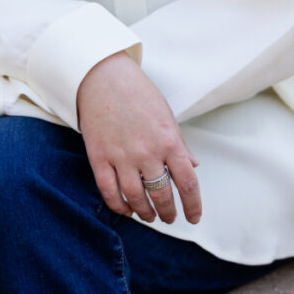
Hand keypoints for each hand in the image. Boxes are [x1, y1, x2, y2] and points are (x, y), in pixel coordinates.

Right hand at [76, 52, 200, 225]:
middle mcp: (147, 152)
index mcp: (168, 140)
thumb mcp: (166, 114)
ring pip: (137, 198)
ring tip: (149, 216)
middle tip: (169, 217)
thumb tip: (193, 166)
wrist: (102, 76)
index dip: (193, 205)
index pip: (188, 183)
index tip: (194, 217)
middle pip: (162, 195)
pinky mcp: (99, 158)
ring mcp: (122, 156)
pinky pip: (110, 192)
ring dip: (145, 213)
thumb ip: (179, 143)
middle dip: (168, 212)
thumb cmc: (138, 92)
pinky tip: (126, 209)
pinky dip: (119, 206)